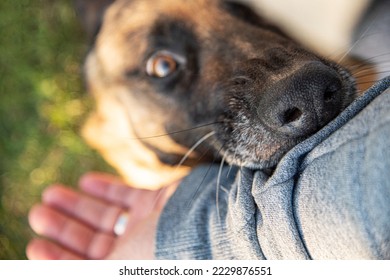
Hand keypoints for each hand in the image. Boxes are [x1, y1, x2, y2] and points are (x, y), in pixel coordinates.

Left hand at [26, 172, 177, 258]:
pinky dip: (106, 187)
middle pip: (92, 240)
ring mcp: (148, 226)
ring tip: (50, 193)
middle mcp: (136, 252)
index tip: (34, 245)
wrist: (207, 226)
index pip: (85, 267)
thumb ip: (88, 270)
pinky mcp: (158, 202)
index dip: (58, 259)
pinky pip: (127, 194)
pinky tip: (85, 181)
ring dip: (78, 205)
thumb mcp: (116, 270)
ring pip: (106, 215)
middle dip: (64, 227)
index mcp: (125, 271)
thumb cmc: (160, 254)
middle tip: (38, 212)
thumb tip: (50, 270)